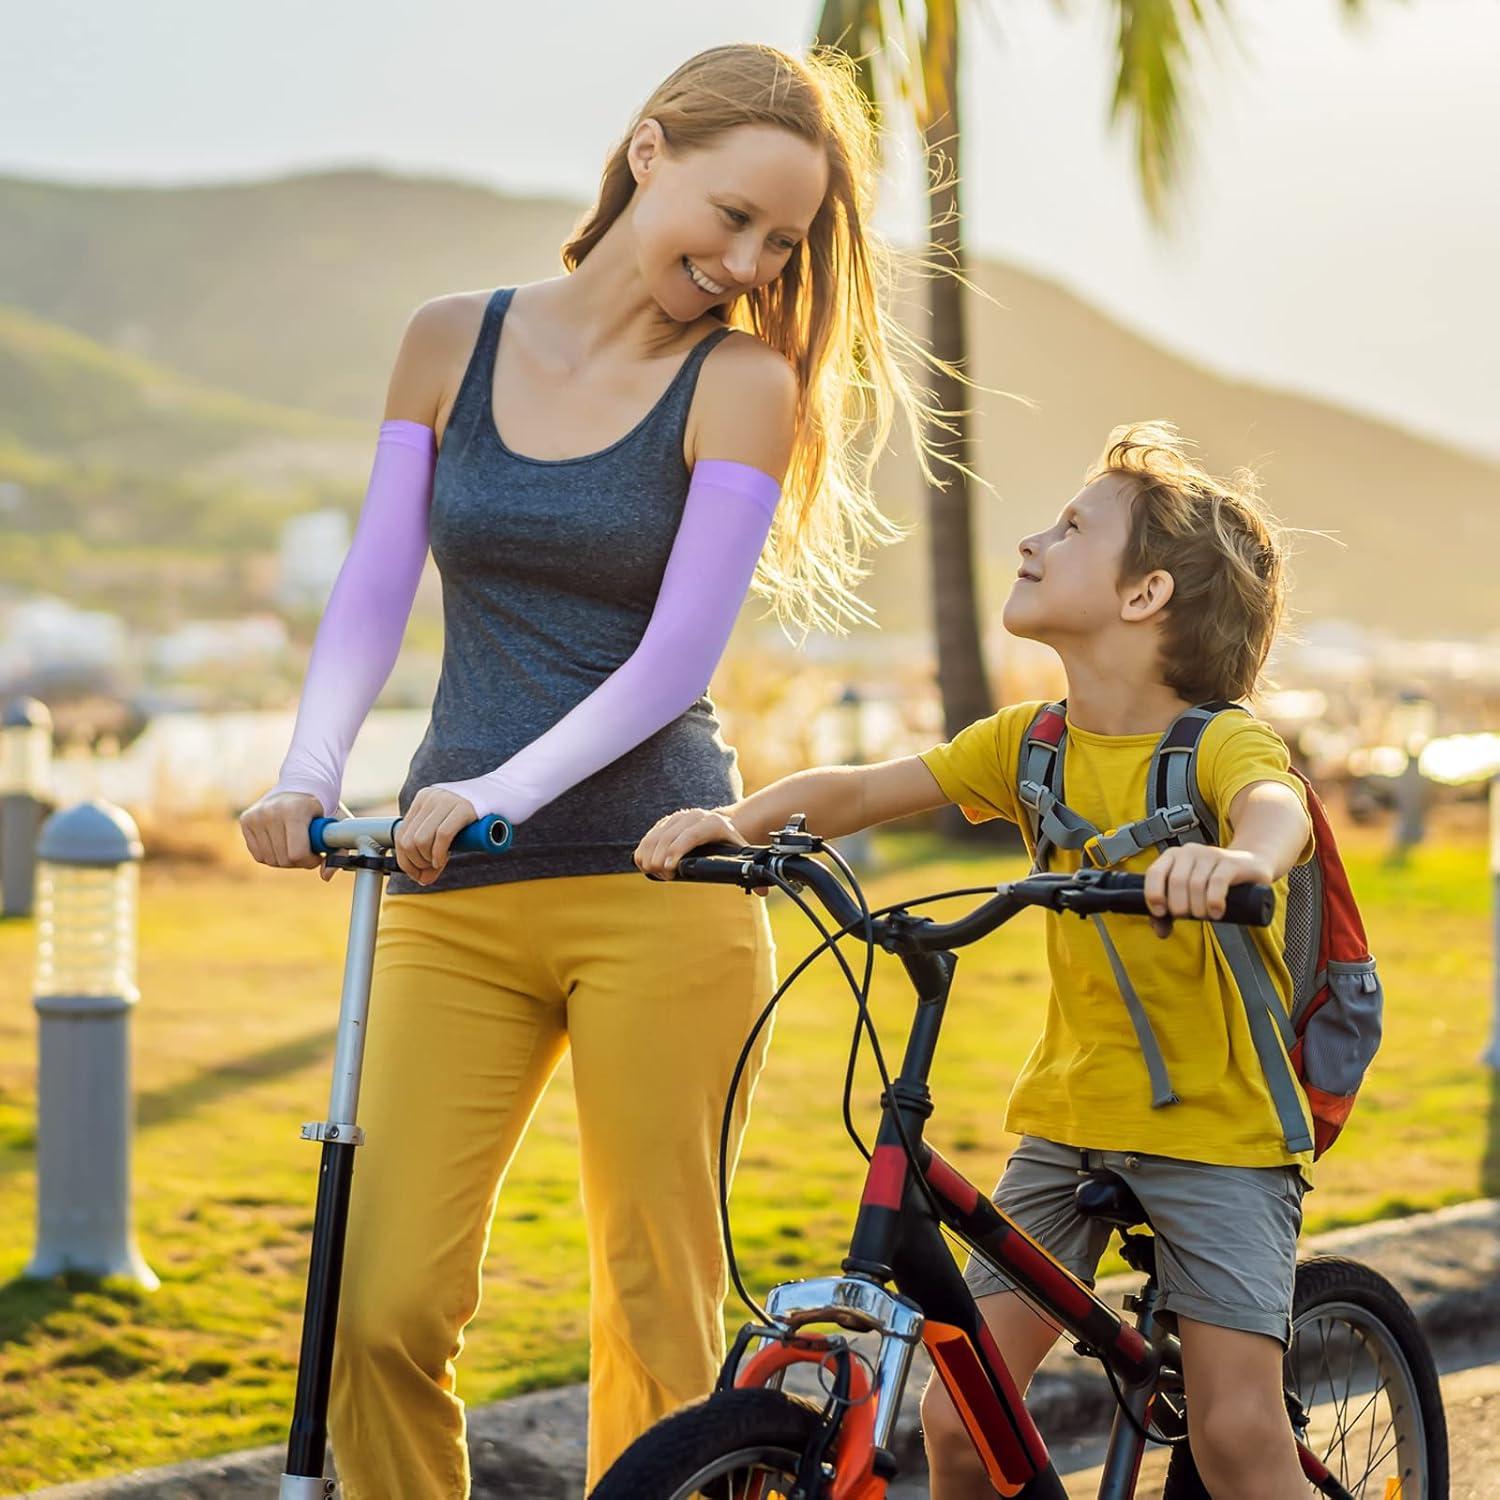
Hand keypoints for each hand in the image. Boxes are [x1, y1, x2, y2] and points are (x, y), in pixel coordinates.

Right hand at [239, 790, 338, 881]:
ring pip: (270, 860)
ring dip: (285, 859)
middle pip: (283, 860)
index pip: (297, 854)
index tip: (317, 854)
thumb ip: (336, 851)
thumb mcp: (333, 826)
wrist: (299, 786)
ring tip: (295, 844)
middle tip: (308, 850)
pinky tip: (281, 842)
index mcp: (295, 811)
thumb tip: (326, 877)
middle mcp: (271, 812)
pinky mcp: (246, 820)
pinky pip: (258, 855)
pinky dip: (272, 855)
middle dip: (299, 861)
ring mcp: (255, 816)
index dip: (310, 861)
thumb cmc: (319, 810)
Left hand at [395, 786, 479, 885]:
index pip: (401, 835)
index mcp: (423, 799)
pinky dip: (439, 854)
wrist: (508, 791)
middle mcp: (430, 797)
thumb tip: (422, 879)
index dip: (405, 861)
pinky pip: (442, 836)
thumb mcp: (450, 827)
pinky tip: (442, 861)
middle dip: (416, 863)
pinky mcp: (464, 807)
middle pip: (408, 840)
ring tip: (439, 864)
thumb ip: (434, 849)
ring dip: (427, 861)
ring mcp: (446, 800)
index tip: (417, 875)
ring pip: (421, 840)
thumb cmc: (480, 815)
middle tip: (430, 871)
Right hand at [634, 808, 748, 881]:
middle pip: (668, 836)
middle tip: (663, 875)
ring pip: (655, 836)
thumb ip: (750, 872)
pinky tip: (644, 863)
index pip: (690, 835)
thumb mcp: (740, 851)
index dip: (677, 851)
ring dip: (650, 856)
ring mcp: (678, 817)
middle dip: (661, 859)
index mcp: (713, 823)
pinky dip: (644, 850)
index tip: (669, 869)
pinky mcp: (665, 822)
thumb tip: (763, 892)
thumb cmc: (730, 842)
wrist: (723, 822)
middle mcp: (694, 816)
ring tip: (654, 872)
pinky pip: (649, 836)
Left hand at [1143, 845, 1273, 937]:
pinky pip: (1217, 882)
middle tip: (1190, 916)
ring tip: (1205, 915)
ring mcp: (1211, 854)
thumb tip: (1160, 932)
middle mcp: (1189, 851)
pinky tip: (1216, 912)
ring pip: (1196, 884)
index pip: (1154, 873)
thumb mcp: (1189, 894)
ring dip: (1198, 908)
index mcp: (1172, 856)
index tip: (1160, 912)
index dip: (1153, 894)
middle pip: (1176, 882)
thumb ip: (1170, 913)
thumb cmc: (1213, 882)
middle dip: (1179, 906)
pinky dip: (1214, 901)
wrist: (1251, 865)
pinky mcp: (1231, 863)